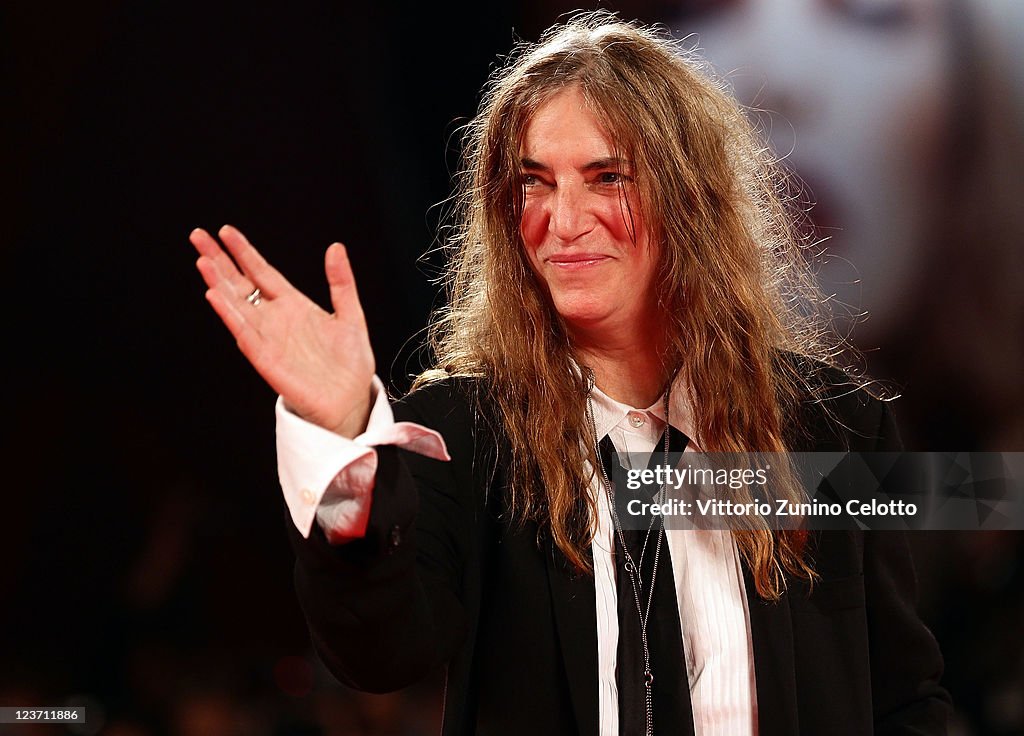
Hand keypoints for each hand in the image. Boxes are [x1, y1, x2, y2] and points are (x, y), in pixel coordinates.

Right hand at [190, 225, 373, 436]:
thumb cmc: (349, 364)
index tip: (226, 231)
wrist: (350, 401)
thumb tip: (335, 247)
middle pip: (240, 284)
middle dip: (219, 261)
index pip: (262, 272)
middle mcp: (275, 320)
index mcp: (294, 306)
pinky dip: (230, 315)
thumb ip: (341, 282)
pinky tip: (216, 297)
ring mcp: (268, 339)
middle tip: (197, 235)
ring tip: (203, 261)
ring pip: (236, 306)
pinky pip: (245, 334)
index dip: (244, 252)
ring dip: (219, 284)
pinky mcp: (267, 360)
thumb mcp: (351, 315)